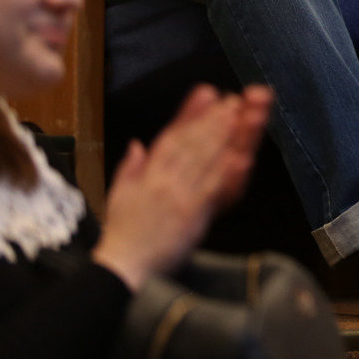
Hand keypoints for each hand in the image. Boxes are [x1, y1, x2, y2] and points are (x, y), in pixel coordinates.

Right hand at [92, 85, 271, 290]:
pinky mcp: (193, 215)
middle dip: (213, 119)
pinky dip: (225, 172)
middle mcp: (163, 180)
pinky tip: (239, 157)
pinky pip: (211, 189)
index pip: (171, 136)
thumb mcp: (119, 194)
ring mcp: (179, 196)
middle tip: (233, 99)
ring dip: (222, 136)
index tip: (207, 93)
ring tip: (239, 115)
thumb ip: (130, 167)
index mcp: (147, 174)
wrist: (123, 265)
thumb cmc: (123, 232)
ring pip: (203, 160)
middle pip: (191, 143)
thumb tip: (138, 144)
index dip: (190, 113)